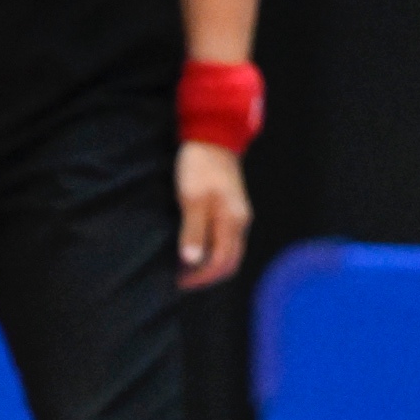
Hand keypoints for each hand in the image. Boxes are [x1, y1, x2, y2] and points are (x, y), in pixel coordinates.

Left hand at [175, 140, 251, 289]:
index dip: (200, 277)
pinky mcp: (232, 208)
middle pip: (229, 262)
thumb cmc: (199, 167)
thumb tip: (192, 261)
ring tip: (185, 268)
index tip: (178, 282)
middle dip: (207, 276)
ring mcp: (238, 215)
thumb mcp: (191, 198)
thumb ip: (193, 230)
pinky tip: (195, 248)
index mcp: (232, 221)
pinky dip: (212, 251)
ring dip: (210, 264)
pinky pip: (226, 239)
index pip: (220, 263)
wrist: (213, 138)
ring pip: (229, 251)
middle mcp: (240, 222)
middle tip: (182, 280)